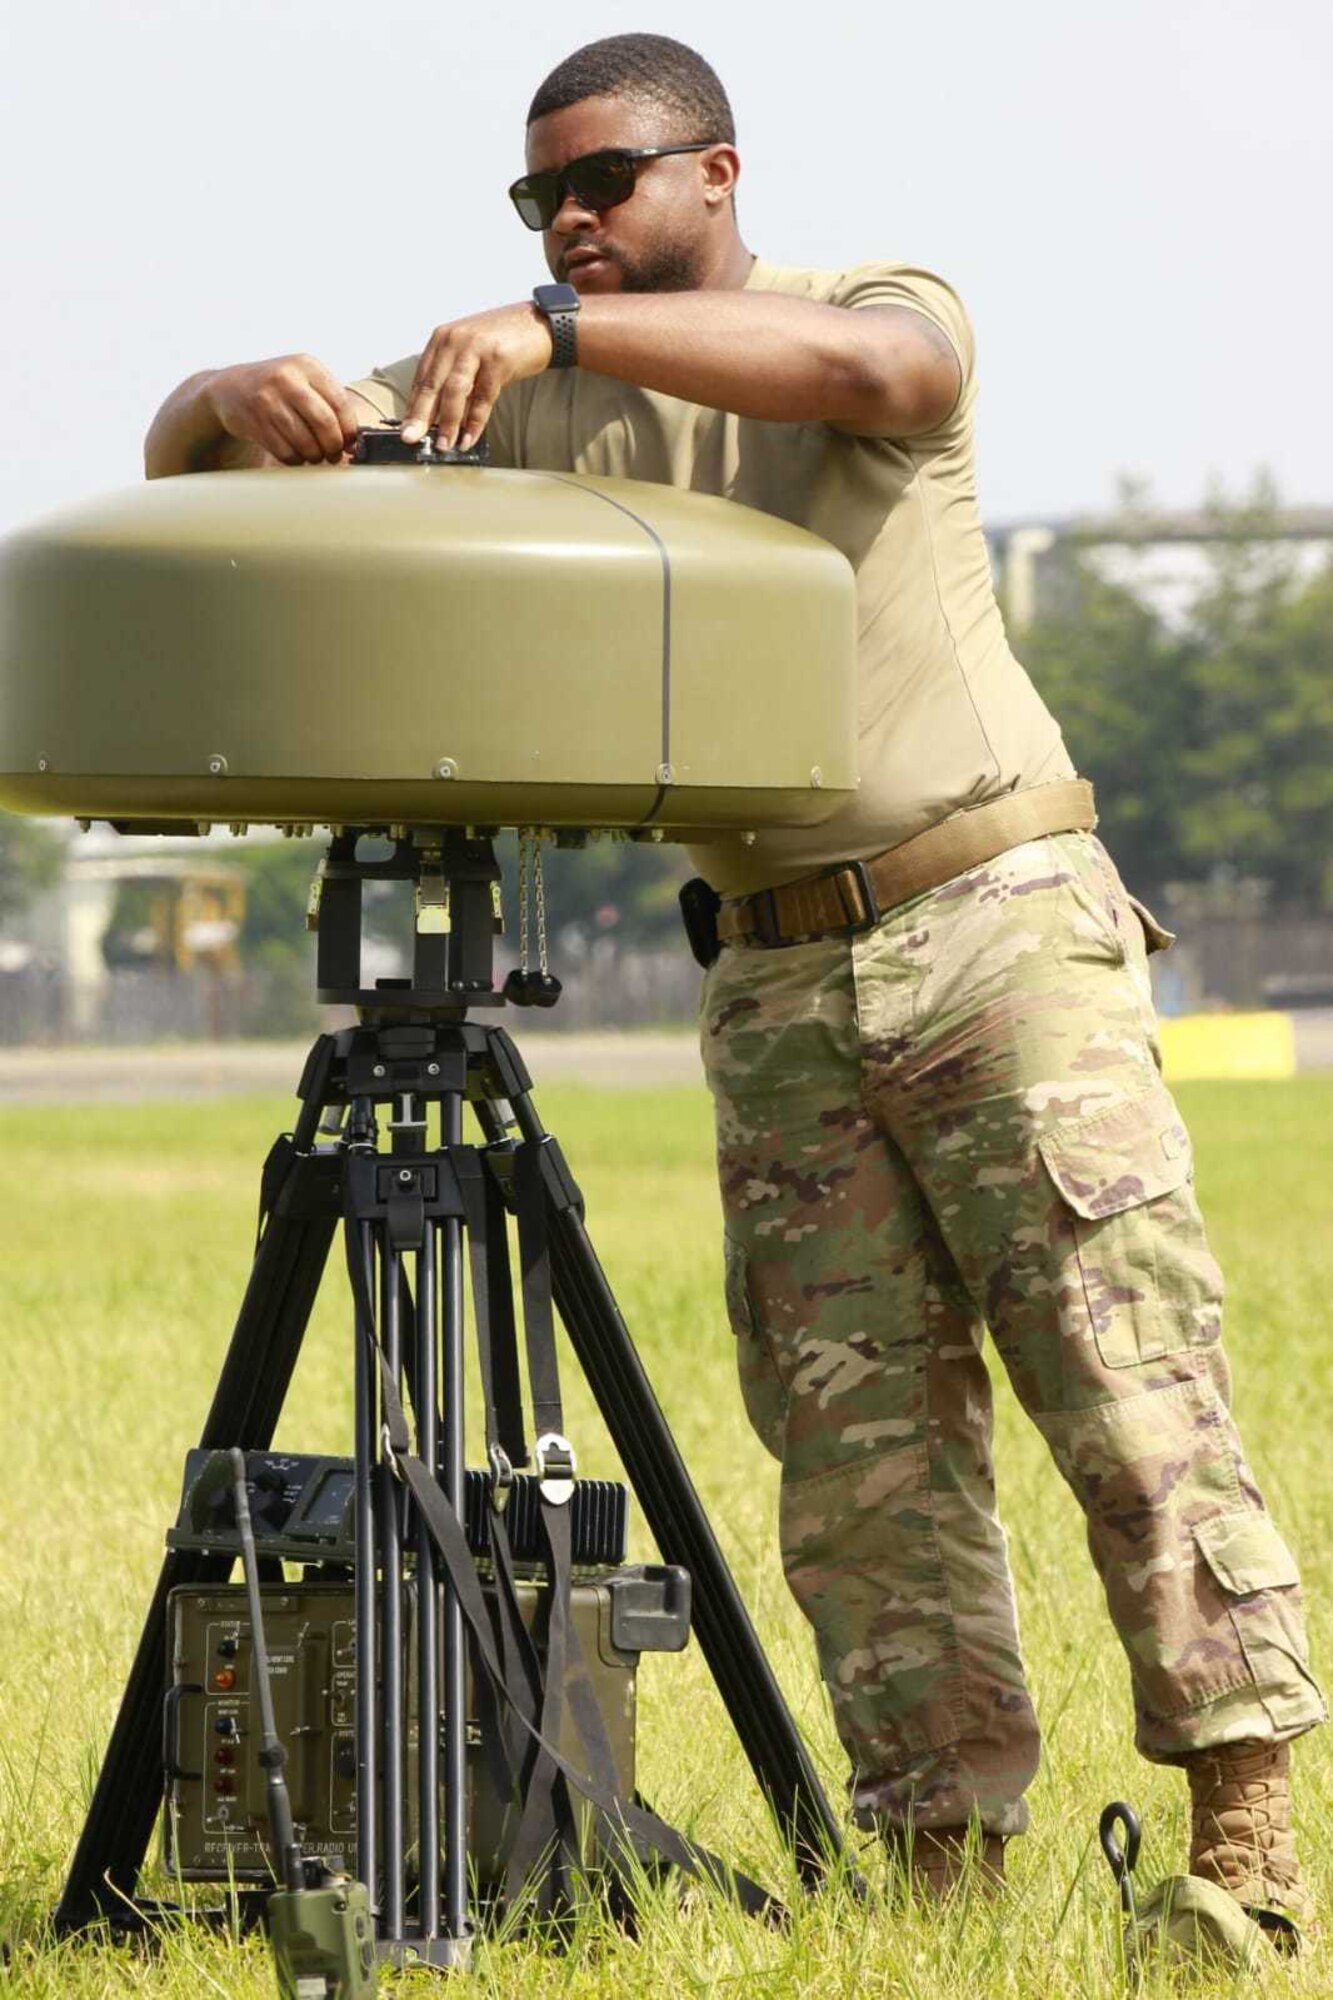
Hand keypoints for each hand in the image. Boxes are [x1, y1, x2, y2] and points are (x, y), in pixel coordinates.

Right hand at [204, 355, 360, 465]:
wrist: (230, 387)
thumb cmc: (278, 388)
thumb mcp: (303, 380)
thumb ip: (328, 402)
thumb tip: (354, 440)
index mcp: (307, 365)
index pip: (340, 403)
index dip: (349, 430)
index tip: (350, 444)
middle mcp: (287, 378)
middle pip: (324, 423)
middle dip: (333, 446)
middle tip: (333, 455)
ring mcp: (268, 399)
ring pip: (305, 441)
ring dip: (315, 456)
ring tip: (315, 456)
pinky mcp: (254, 420)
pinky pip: (285, 451)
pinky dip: (295, 460)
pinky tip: (296, 455)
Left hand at [400, 304, 552, 450]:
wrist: (540, 324)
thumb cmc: (505, 341)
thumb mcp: (472, 353)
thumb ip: (454, 376)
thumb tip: (439, 415)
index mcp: (443, 338)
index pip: (422, 377)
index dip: (413, 406)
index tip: (406, 429)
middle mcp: (455, 340)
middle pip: (432, 384)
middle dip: (421, 416)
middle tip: (411, 439)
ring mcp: (476, 348)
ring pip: (454, 392)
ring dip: (448, 423)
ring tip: (444, 445)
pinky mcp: (498, 360)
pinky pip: (482, 398)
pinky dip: (475, 422)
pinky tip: (469, 438)